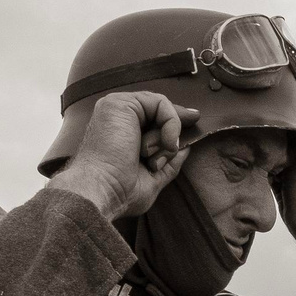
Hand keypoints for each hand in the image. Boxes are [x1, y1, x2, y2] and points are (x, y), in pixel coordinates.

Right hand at [50, 92, 195, 219]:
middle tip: (168, 152)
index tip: (194, 121)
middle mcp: (117, 117)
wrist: (101, 191)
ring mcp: (117, 108)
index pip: (154, 119)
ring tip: (153, 158)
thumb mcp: (152, 178)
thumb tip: (185, 147)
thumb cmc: (119, 191)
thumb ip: (168, 161)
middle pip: (160, 112)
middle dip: (173, 132)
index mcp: (121, 132)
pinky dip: (170, 124)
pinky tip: (164, 144)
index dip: (174, 121)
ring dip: (167, 137)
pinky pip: (161, 104)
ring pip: (161, 109)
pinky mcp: (120, 103)